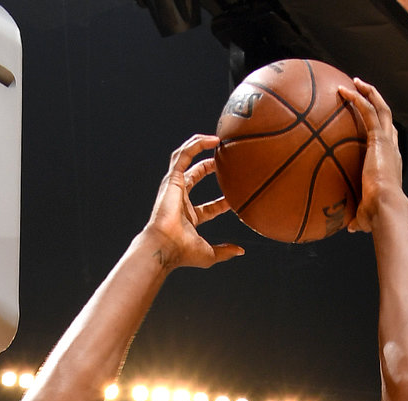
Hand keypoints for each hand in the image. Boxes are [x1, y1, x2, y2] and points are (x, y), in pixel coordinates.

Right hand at [145, 136, 242, 272]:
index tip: (235, 199)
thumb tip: (241, 251)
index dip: (222, 203)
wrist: (166, 246)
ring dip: (200, 148)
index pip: (208, 207)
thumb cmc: (182, 252)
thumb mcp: (210, 254)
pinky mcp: (173, 178)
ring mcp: (175, 187)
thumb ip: (225, 251)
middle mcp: (180, 200)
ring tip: (216, 140)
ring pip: (186, 160)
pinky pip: (184, 154)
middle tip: (223, 160)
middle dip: (208, 167)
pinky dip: (196, 144)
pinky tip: (212, 140)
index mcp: (189, 218)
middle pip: (195, 177)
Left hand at [340, 79, 403, 233]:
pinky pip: (369, 110)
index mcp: (391, 163)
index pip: (389, 140)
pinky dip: (359, 97)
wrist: (385, 208)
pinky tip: (345, 90)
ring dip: (369, 92)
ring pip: (381, 107)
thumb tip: (349, 227)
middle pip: (387, 117)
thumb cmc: (377, 216)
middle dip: (376, 102)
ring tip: (355, 82)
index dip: (382, 128)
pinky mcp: (380, 138)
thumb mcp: (365, 216)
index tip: (370, 121)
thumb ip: (358, 217)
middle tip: (362, 91)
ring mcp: (387, 141)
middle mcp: (392, 148)